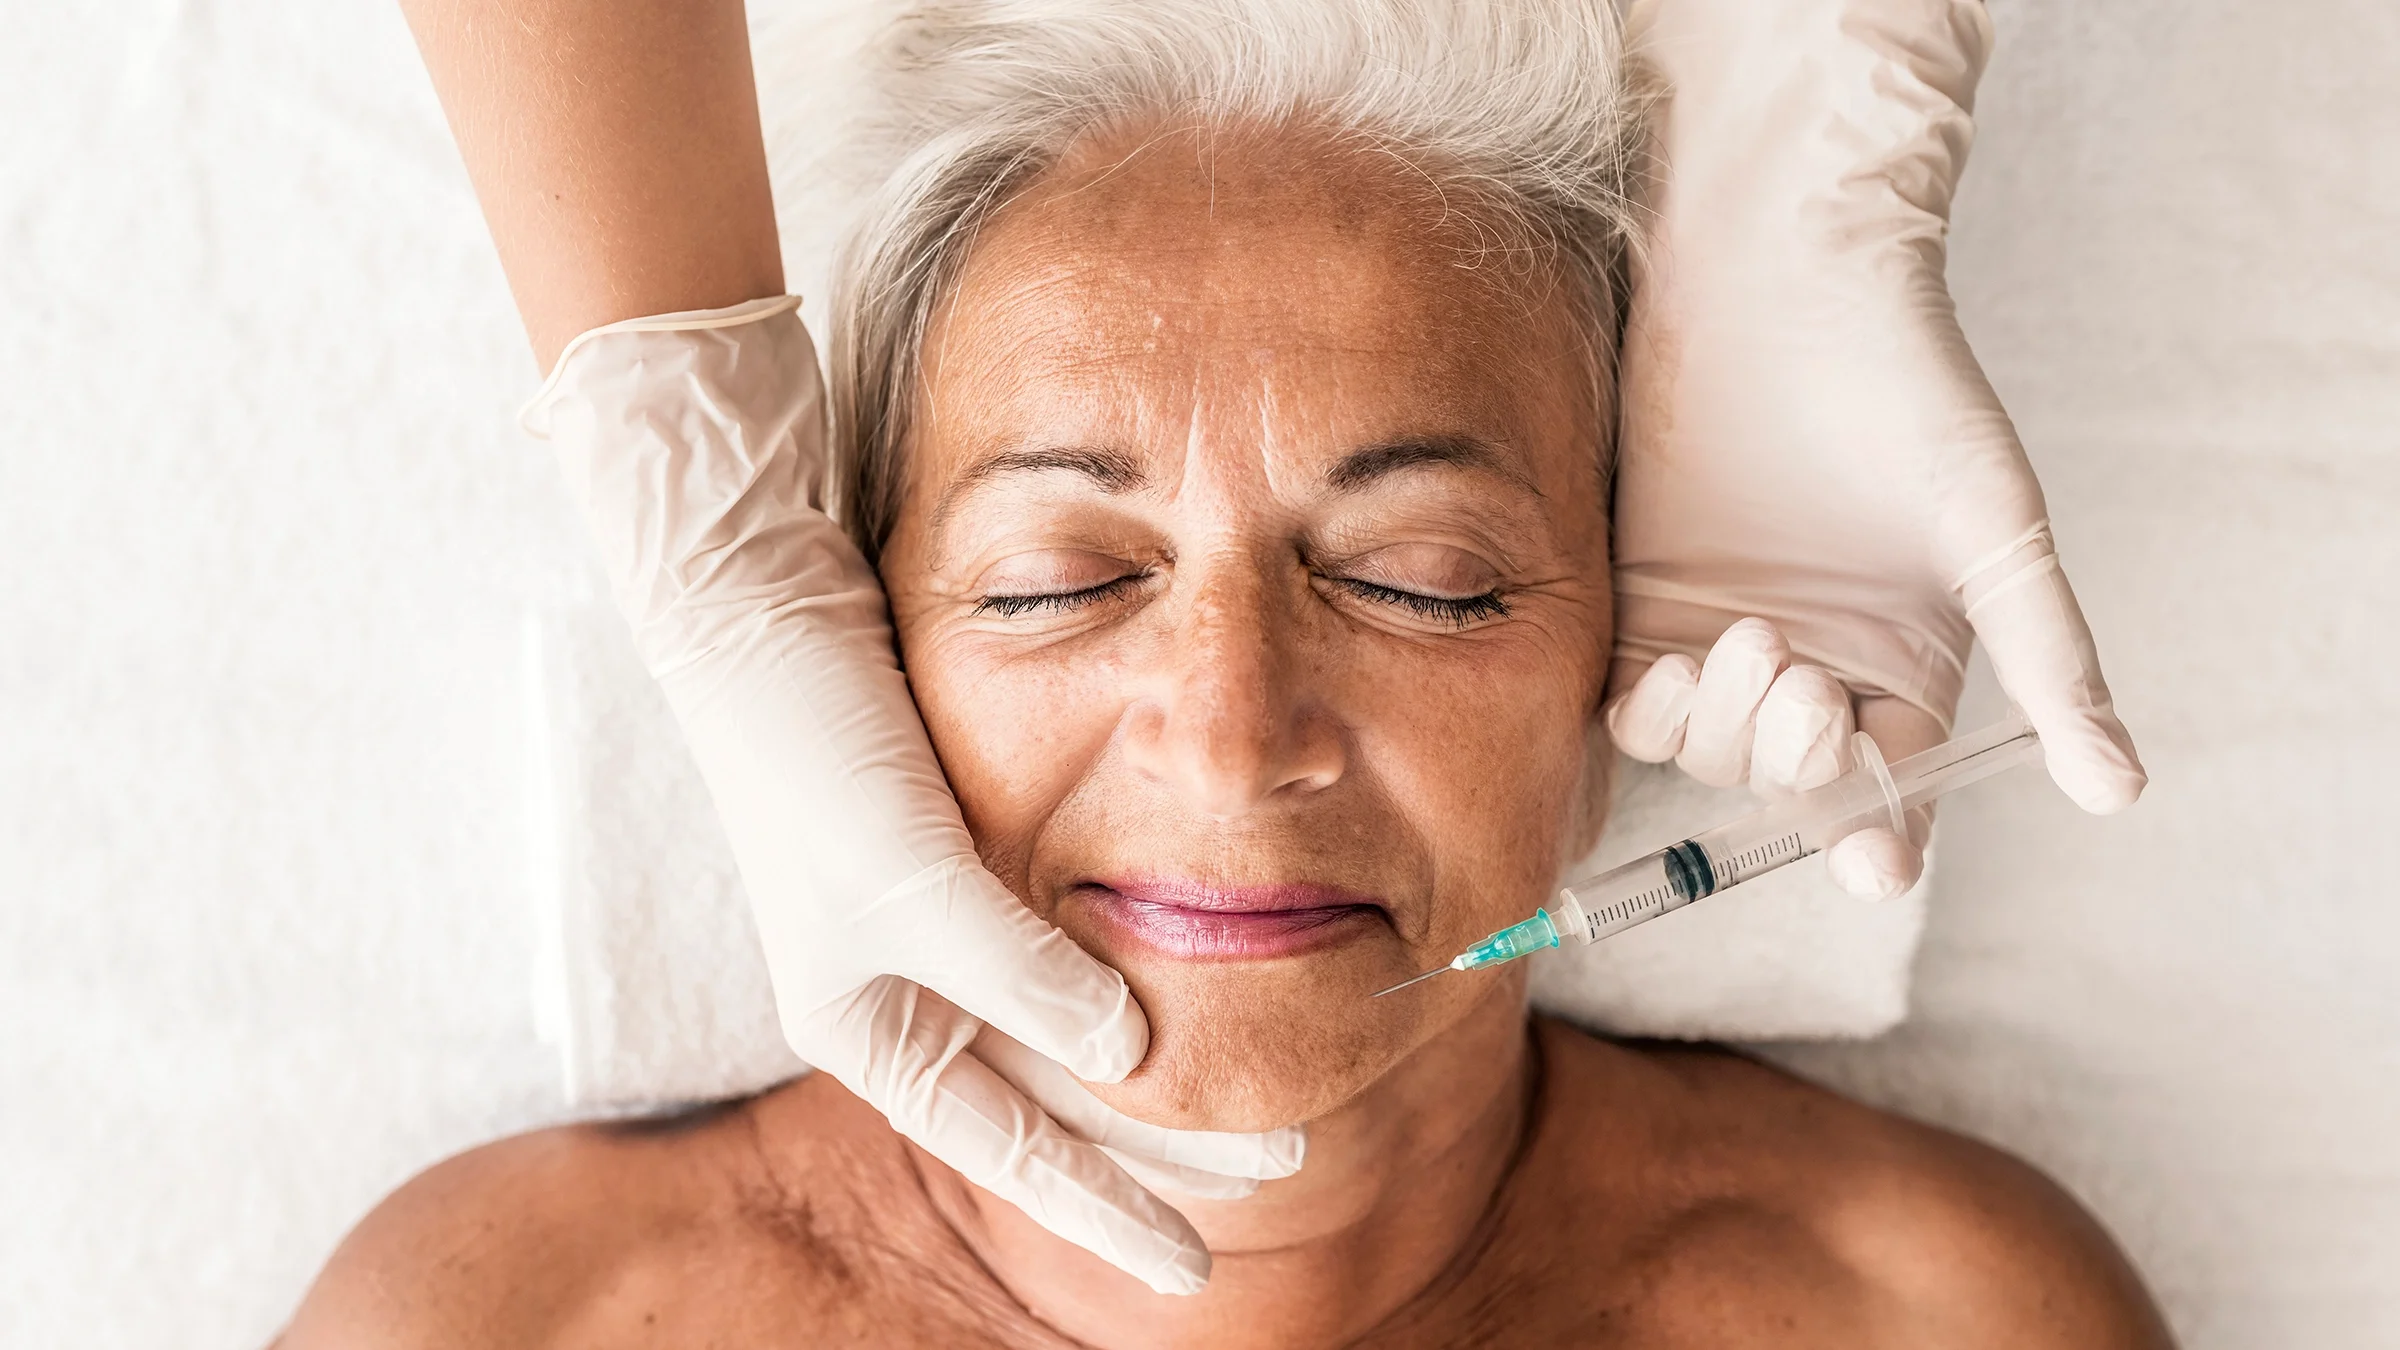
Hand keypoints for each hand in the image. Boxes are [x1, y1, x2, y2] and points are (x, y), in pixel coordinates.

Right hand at [527, 299, 1298, 1294]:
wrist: (761, 602)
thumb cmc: (811, 752)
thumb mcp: (914, 880)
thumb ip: (1021, 974)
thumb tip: (1135, 1051)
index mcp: (869, 1031)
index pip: (1012, 1151)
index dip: (1108, 1210)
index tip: (1200, 1270)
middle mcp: (907, 991)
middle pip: (1058, 1095)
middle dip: (1164, 1138)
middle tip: (1288, 1161)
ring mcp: (940, 924)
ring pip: (1076, 1021)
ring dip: (1165, 1056)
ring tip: (1269, 1087)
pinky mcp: (971, 851)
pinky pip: (1070, 939)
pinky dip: (1134, 966)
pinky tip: (1202, 979)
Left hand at [1610, 0, 2144, 838]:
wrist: (1782, 279)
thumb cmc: (1909, 391)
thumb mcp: (1992, 531)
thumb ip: (2050, 660)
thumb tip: (2122, 789)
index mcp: (1904, 666)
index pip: (1890, 792)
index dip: (1879, 837)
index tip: (1873, 860)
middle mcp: (1814, 669)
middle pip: (1792, 784)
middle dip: (1796, 762)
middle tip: (1803, 685)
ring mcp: (1721, 641)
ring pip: (1710, 756)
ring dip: (1727, 727)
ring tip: (1753, 636)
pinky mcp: (1644, 605)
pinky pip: (1634, 708)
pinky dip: (1653, 709)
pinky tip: (1675, 662)